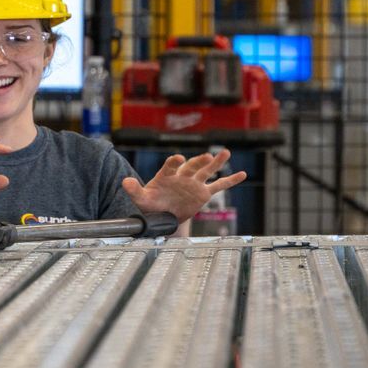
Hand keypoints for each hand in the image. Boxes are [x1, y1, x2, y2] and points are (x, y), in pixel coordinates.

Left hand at [121, 148, 246, 221]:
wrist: (162, 214)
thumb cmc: (150, 205)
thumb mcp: (141, 199)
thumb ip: (134, 190)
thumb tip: (124, 182)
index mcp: (167, 176)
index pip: (171, 166)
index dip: (174, 162)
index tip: (179, 158)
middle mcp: (182, 177)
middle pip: (192, 166)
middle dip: (198, 161)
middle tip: (206, 156)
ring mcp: (194, 184)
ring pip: (206, 171)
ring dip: (215, 163)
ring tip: (225, 152)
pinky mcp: (203, 193)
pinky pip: (219, 186)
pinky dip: (230, 180)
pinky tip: (242, 174)